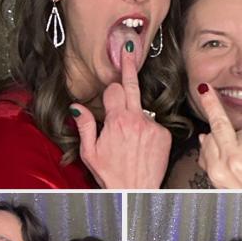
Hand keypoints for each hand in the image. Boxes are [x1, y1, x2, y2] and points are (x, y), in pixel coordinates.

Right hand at [71, 45, 171, 187]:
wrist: (136, 192)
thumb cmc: (110, 174)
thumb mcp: (89, 152)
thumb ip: (84, 125)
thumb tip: (76, 107)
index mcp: (116, 121)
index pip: (114, 89)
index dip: (109, 92)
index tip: (108, 91)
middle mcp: (137, 119)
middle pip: (131, 85)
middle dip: (129, 66)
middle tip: (129, 48)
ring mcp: (152, 126)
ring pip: (141, 110)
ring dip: (134, 117)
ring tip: (129, 141)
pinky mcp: (165, 134)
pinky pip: (153, 124)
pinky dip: (146, 130)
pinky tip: (140, 146)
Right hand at [195, 85, 241, 188]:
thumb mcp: (227, 187)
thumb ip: (214, 163)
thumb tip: (205, 138)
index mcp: (219, 173)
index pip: (208, 139)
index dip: (209, 129)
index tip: (203, 101)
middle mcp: (233, 161)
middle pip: (220, 126)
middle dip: (213, 106)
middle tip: (206, 91)